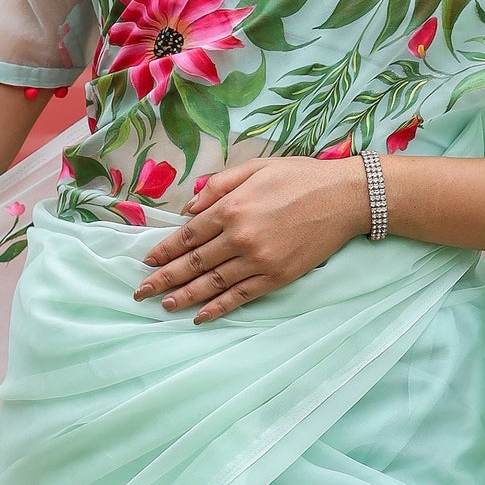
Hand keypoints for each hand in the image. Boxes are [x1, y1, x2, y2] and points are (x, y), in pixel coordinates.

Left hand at [133, 157, 365, 322]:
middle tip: (140, 292)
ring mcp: (258, 261)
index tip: (147, 262)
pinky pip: (239, 297)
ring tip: (163, 305)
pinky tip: (200, 316)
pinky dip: (217, 308)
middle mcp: (239, 237)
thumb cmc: (299, 177)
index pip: (187, 235)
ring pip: (211, 284)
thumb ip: (218, 185)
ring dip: (184, 297)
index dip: (164, 251)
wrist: (344, 198)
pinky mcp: (276, 277)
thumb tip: (189, 208)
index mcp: (231, 207)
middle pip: (192, 263)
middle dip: (163, 278)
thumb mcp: (255, 167)